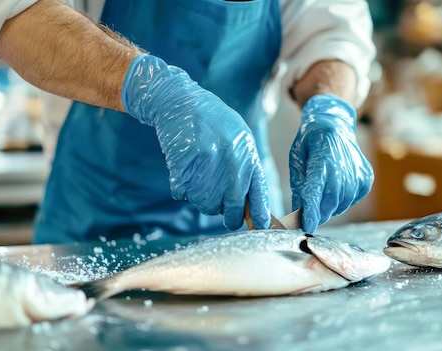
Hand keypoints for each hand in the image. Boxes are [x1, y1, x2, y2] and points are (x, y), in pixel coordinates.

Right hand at [121, 54, 269, 229]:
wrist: (181, 103)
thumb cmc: (214, 122)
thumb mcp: (241, 139)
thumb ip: (247, 168)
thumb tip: (252, 205)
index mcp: (248, 158)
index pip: (259, 196)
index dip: (260, 216)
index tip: (259, 226)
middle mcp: (231, 166)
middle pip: (232, 210)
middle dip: (229, 215)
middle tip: (223, 209)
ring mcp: (207, 169)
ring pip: (206, 206)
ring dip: (202, 198)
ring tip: (201, 174)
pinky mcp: (183, 169)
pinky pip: (182, 194)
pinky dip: (182, 187)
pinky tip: (185, 168)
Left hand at [290, 94, 373, 232]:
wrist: (334, 125)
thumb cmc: (311, 142)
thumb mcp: (297, 160)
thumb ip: (298, 187)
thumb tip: (298, 212)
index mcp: (321, 160)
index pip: (315, 193)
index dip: (311, 212)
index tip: (307, 226)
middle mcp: (343, 167)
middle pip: (330, 203)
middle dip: (318, 211)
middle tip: (310, 210)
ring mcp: (358, 173)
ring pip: (342, 204)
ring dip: (330, 206)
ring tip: (324, 190)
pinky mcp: (366, 178)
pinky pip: (352, 200)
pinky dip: (342, 199)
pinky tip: (337, 185)